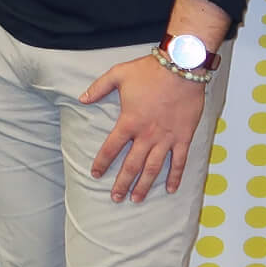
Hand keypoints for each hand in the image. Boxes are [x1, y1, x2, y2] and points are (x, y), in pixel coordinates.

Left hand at [81, 53, 208, 202]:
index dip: (102, 162)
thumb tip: (82, 98)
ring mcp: (166, 138)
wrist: (182, 67)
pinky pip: (179, 161)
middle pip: (131, 165)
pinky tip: (170, 189)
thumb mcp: (118, 74)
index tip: (95, 174)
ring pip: (153, 168)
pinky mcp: (183, 137)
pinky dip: (175, 176)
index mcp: (129, 122)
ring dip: (144, 185)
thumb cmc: (150, 71)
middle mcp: (146, 135)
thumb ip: (98, 88)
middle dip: (122, 183)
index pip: (111, 148)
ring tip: (136, 199)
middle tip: (116, 198)